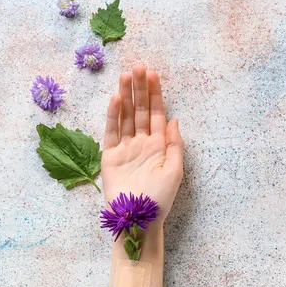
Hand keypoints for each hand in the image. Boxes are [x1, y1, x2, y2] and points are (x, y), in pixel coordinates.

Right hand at [101, 66, 183, 221]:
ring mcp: (125, 149)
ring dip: (125, 97)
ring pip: (125, 117)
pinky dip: (112, 116)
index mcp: (158, 146)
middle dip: (139, 89)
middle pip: (139, 111)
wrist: (138, 219)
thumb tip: (174, 120)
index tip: (154, 75)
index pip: (156, 114)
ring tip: (125, 76)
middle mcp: (141, 144)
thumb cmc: (159, 198)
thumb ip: (175, 144)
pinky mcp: (110, 156)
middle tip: (138, 67)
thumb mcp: (175, 171)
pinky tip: (115, 99)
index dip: (155, 95)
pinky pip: (111, 132)